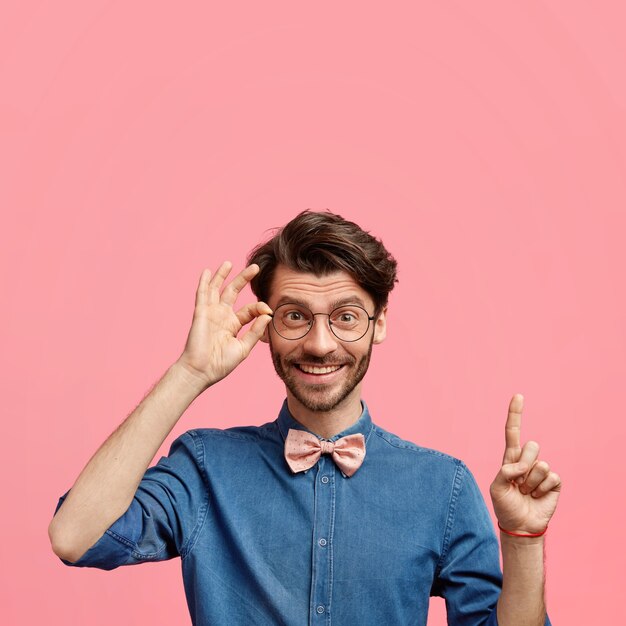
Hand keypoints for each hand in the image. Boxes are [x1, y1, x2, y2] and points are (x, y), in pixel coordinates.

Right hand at [177, 262, 271, 388]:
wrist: (202, 371)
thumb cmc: (221, 363)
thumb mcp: (244, 347)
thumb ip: (255, 331)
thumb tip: (267, 315)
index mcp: (234, 325)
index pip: (249, 309)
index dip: (260, 307)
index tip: (268, 310)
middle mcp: (223, 316)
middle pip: (234, 292)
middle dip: (243, 279)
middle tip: (255, 267)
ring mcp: (211, 313)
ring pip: (217, 289)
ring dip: (223, 275)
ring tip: (229, 263)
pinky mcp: (201, 313)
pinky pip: (202, 294)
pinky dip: (205, 282)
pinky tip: (207, 271)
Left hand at [490, 394, 560, 534]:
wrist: (520, 525)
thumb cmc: (505, 506)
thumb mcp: (496, 488)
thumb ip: (504, 472)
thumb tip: (521, 465)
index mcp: (510, 458)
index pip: (513, 432)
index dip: (515, 414)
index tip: (518, 396)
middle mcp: (526, 461)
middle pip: (531, 446)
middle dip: (524, 465)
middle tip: (518, 483)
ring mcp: (540, 471)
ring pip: (540, 464)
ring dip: (531, 482)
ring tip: (526, 492)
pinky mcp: (553, 483)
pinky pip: (551, 477)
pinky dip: (542, 489)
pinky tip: (537, 496)